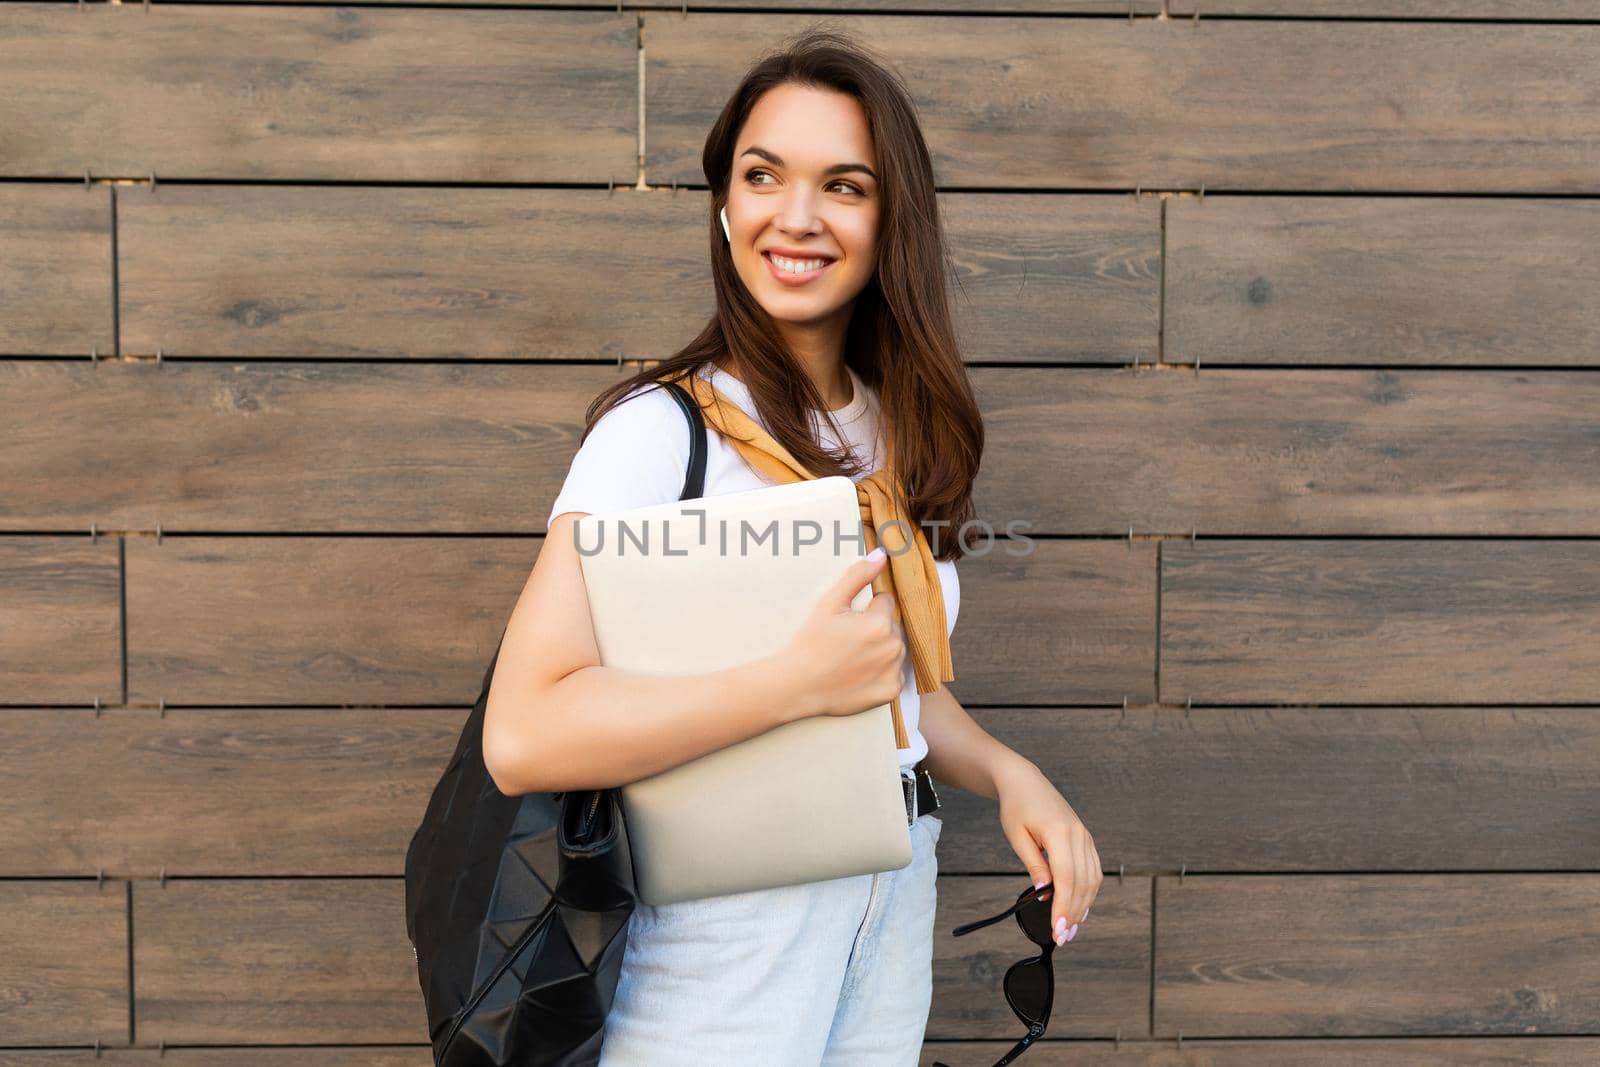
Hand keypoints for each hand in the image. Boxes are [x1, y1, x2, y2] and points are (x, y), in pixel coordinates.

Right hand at [781, 548, 905, 718]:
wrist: (797, 686)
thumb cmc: (810, 643)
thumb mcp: (829, 603)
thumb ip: (857, 576)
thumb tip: (881, 555)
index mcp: (880, 623)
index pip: (885, 602)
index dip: (865, 609)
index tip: (847, 623)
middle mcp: (892, 647)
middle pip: (891, 626)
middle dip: (874, 629)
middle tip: (846, 641)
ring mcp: (893, 672)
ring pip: (894, 650)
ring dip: (880, 650)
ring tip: (851, 658)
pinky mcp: (891, 692)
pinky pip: (894, 675)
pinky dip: (881, 675)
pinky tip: (859, 675)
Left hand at [995, 761, 1101, 944]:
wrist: (1025, 781)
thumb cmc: (1016, 807)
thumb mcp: (1017, 836)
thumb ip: (1033, 865)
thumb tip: (1044, 893)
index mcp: (1060, 833)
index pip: (1067, 879)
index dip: (1064, 907)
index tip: (1058, 930)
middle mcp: (1078, 835)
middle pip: (1083, 883)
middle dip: (1074, 913)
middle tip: (1063, 937)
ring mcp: (1085, 836)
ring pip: (1092, 879)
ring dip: (1083, 906)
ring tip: (1071, 928)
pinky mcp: (1085, 839)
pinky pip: (1093, 870)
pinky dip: (1088, 891)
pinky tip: (1080, 907)